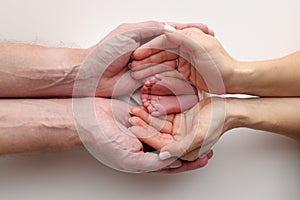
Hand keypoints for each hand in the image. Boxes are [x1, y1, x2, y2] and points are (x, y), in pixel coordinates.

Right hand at [73, 97, 210, 172]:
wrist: (88, 119)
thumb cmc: (104, 141)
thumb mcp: (131, 159)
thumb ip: (153, 163)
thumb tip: (175, 163)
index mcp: (144, 160)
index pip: (172, 163)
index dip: (190, 162)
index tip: (206, 157)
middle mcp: (147, 146)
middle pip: (175, 147)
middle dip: (191, 146)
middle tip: (209, 142)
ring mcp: (146, 131)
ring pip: (170, 132)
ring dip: (185, 131)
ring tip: (200, 127)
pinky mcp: (143, 116)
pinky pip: (161, 118)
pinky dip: (173, 117)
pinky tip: (184, 114)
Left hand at [74, 22, 214, 96]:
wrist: (91, 75)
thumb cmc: (106, 52)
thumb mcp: (130, 33)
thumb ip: (152, 29)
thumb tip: (172, 27)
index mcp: (146, 35)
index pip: (174, 31)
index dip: (190, 29)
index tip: (207, 30)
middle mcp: (150, 49)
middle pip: (177, 47)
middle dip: (194, 46)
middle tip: (212, 46)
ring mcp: (149, 65)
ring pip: (173, 62)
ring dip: (188, 63)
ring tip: (206, 64)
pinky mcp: (146, 80)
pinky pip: (164, 78)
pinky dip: (176, 76)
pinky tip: (189, 77)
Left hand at [128, 97, 226, 160]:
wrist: (228, 108)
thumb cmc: (218, 122)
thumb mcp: (199, 136)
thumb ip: (180, 148)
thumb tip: (163, 156)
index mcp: (184, 150)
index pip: (160, 144)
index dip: (147, 136)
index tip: (134, 129)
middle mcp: (179, 142)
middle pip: (157, 135)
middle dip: (144, 127)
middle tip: (131, 118)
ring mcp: (179, 131)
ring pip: (159, 125)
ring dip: (147, 118)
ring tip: (135, 110)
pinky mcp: (179, 120)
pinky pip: (164, 116)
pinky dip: (155, 111)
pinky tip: (146, 105)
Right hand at [130, 27, 236, 93]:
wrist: (232, 80)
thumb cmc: (221, 64)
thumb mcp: (200, 48)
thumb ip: (182, 37)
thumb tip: (165, 29)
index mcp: (188, 37)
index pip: (163, 41)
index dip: (149, 48)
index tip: (137, 55)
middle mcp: (185, 47)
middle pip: (160, 52)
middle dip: (146, 59)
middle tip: (132, 66)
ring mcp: (184, 59)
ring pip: (162, 63)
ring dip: (149, 68)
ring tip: (135, 74)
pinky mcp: (185, 71)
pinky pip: (167, 72)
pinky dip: (157, 75)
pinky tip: (147, 79)